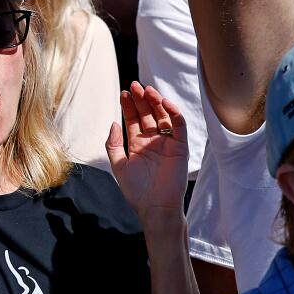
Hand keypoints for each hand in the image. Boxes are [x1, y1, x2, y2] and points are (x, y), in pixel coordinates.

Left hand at [104, 83, 188, 225]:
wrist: (154, 207)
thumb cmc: (136, 190)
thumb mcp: (118, 165)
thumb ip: (113, 144)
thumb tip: (113, 123)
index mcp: (138, 144)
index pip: (134, 119)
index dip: (129, 106)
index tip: (123, 93)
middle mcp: (153, 141)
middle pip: (148, 114)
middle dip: (141, 99)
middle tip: (134, 86)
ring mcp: (167, 143)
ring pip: (163, 116)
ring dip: (156, 102)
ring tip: (147, 91)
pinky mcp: (180, 148)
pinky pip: (179, 126)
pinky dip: (174, 113)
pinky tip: (164, 103)